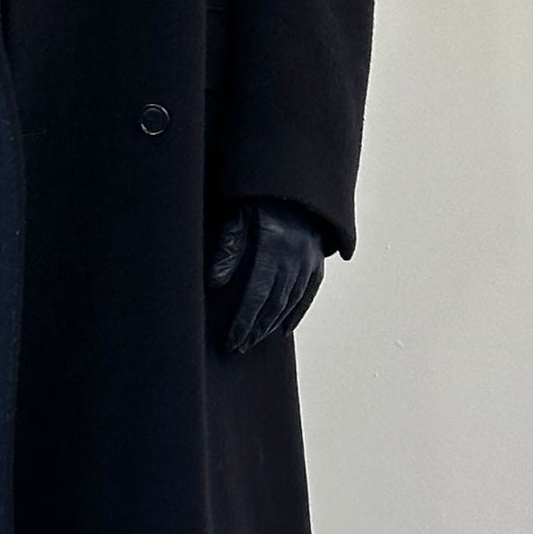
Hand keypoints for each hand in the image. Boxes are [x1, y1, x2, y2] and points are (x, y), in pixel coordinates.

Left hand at [207, 198, 326, 353]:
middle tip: (238, 347)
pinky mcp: (317, 261)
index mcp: (274, 246)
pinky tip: (283, 330)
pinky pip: (308, 294)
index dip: (244, 322)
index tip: (232, 341)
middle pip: (274, 303)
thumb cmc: (261, 198)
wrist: (296, 185)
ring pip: (291, 301)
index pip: (257, 294)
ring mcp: (310, 260)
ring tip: (254, 341)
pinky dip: (296, 314)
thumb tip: (214, 282)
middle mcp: (295, 257)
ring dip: (272, 325)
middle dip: (255, 329)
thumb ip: (228, 247)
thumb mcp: (240, 214)